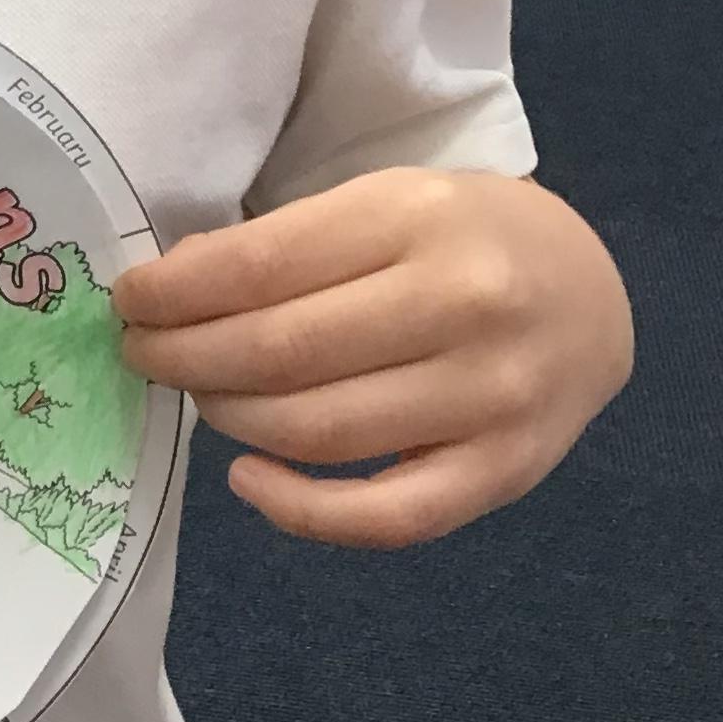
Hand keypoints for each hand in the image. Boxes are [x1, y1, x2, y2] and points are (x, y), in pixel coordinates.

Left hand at [113, 170, 631, 548]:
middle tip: (144, 356)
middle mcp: (462, 303)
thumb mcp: (386, 204)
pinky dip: (299, 510)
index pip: (262, 265)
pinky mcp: (504, 471)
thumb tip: (173, 289)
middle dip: (185, 358)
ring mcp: (489, 394)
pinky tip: (249, 478)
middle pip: (280, 350)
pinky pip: (384, 517)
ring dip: (229, 419)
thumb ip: (289, 245)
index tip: (130, 303)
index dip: (175, 293)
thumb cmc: (463, 242)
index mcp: (419, 218)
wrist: (592, 293)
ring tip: (200, 397)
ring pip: (317, 431)